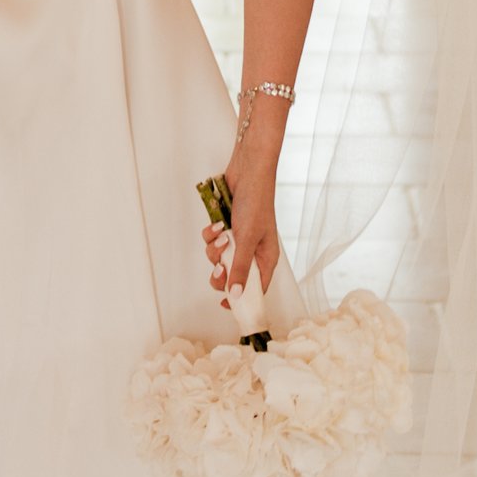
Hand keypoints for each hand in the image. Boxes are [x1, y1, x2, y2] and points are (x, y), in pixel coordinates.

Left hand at [203, 136, 281, 304]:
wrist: (247, 171)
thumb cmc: (256, 203)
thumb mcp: (247, 240)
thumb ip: (240, 268)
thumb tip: (236, 296)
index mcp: (266, 258)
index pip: (255, 289)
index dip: (241, 299)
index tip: (225, 306)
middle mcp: (252, 252)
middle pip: (231, 276)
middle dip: (221, 272)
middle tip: (218, 267)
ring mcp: (237, 240)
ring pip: (217, 258)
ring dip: (215, 248)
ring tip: (222, 233)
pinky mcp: (224, 228)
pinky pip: (211, 241)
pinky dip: (211, 233)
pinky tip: (217, 223)